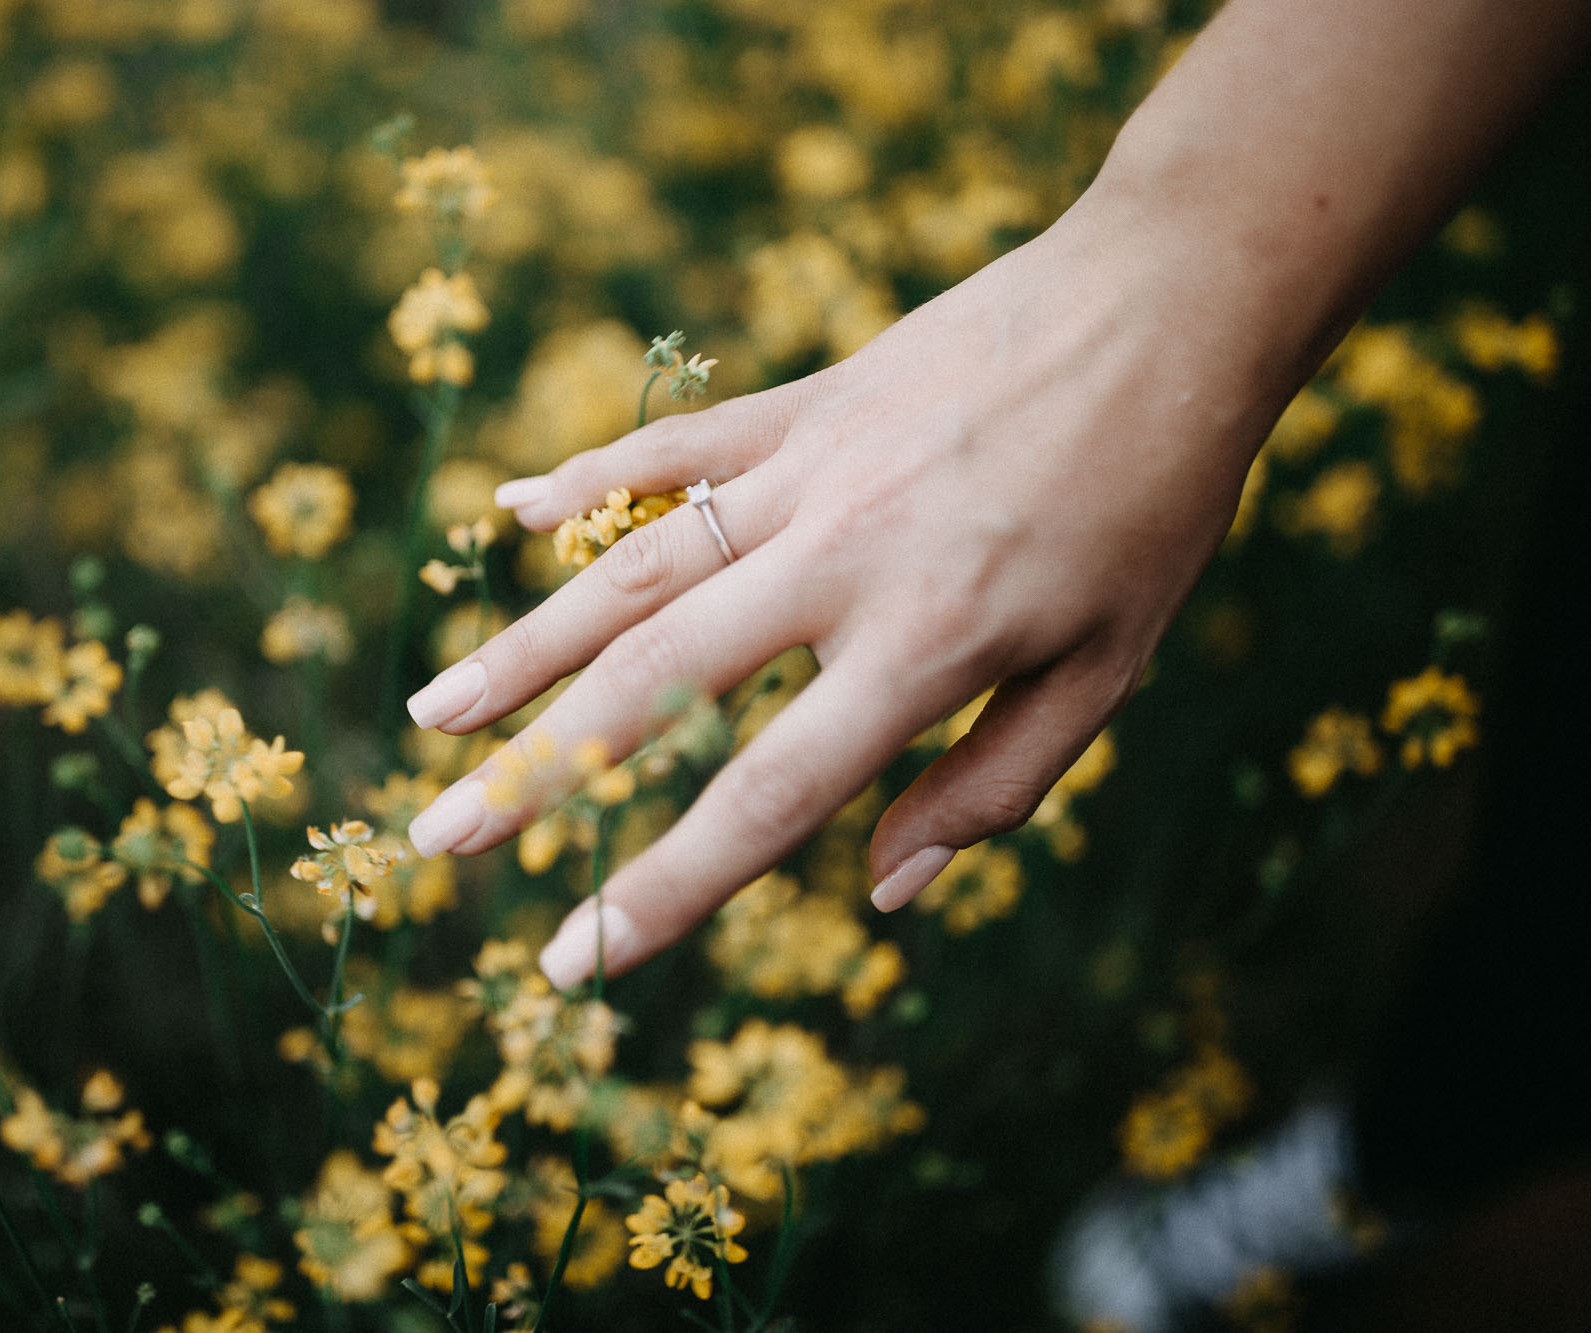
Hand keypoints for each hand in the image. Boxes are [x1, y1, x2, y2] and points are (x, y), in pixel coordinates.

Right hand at [404, 188, 1291, 990]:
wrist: (1168, 307)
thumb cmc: (1151, 506)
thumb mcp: (1109, 669)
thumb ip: (991, 787)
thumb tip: (885, 892)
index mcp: (924, 647)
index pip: (760, 799)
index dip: (657, 890)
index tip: (573, 960)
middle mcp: (841, 561)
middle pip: (654, 687)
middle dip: (535, 778)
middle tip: (437, 841)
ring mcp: (806, 472)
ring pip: (632, 571)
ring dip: (523, 647)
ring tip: (434, 714)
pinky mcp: (799, 403)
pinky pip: (671, 448)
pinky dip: (585, 480)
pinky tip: (506, 512)